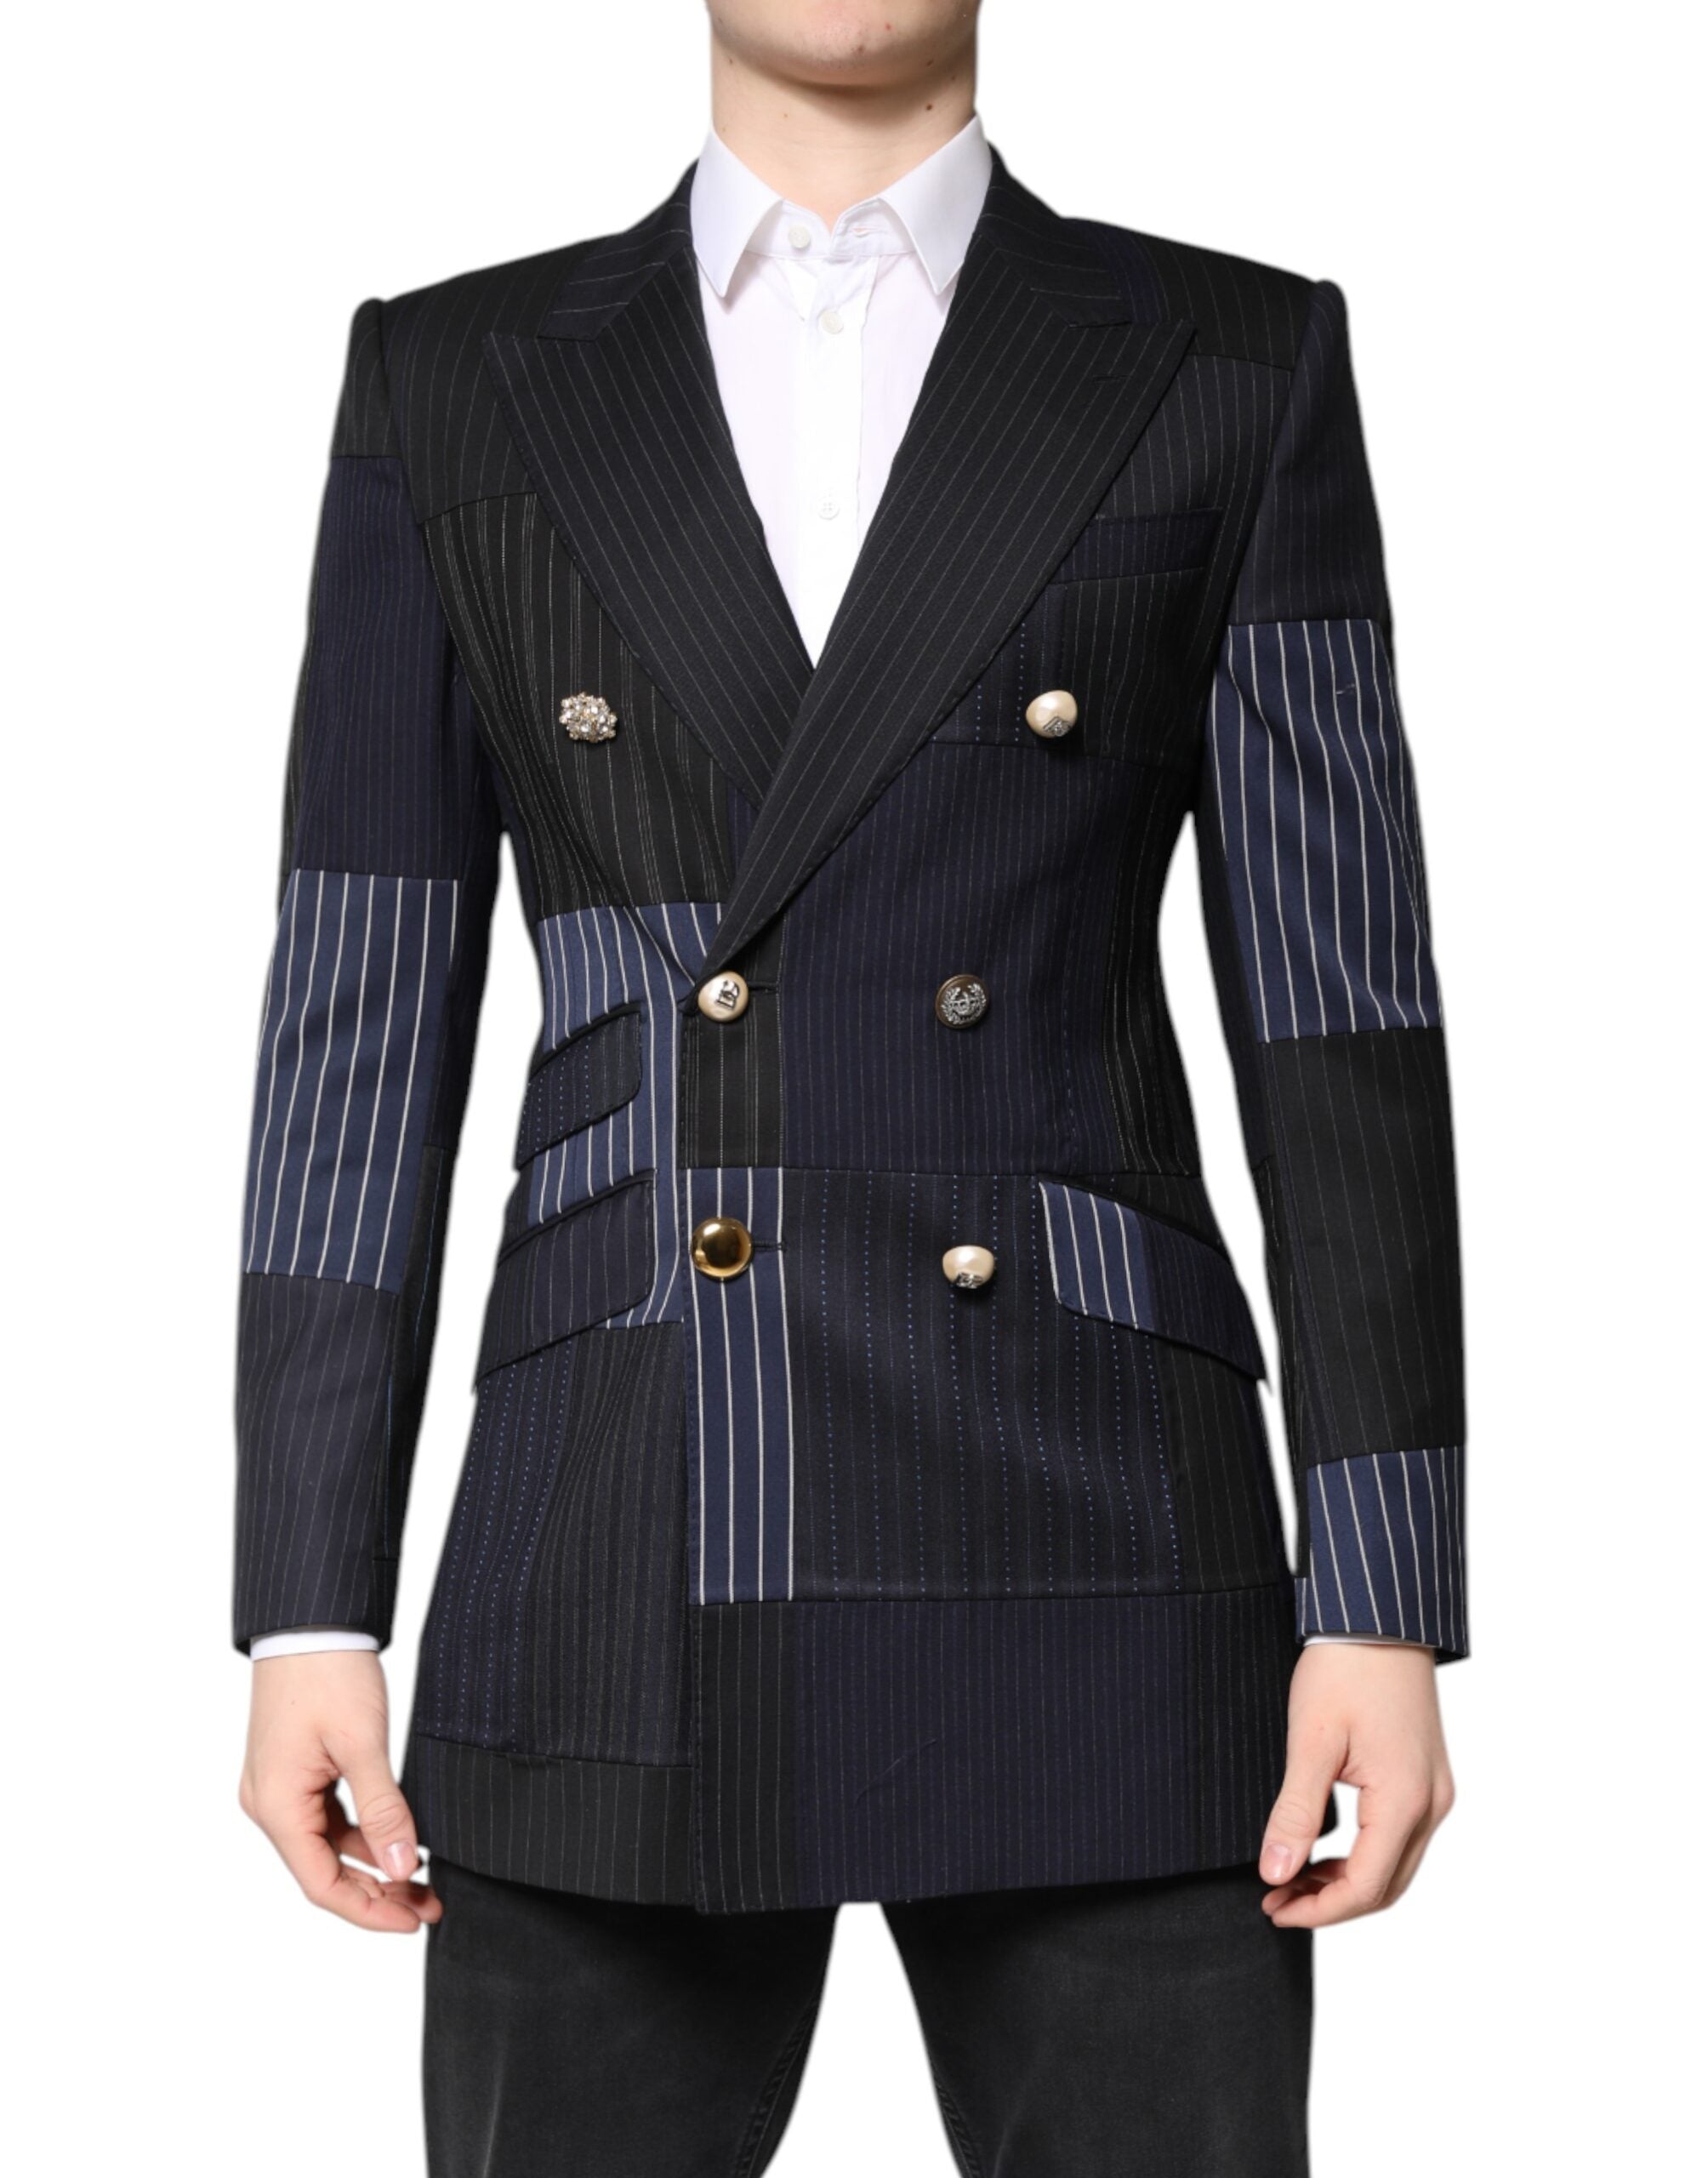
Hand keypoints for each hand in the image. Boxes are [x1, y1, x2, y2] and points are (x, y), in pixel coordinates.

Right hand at [239, 1649, 440, 1932]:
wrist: (310, 1618)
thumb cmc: (328, 1671)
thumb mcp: (363, 1744)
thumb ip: (384, 1809)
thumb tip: (402, 1867)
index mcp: (276, 1806)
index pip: (321, 1885)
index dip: (369, 1910)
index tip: (413, 1920)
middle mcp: (269, 1804)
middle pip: (324, 1870)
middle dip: (378, 1891)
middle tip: (430, 1903)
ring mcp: (280, 1787)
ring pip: (329, 1845)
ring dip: (374, 1863)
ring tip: (424, 1877)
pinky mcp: (295, 1770)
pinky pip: (329, 1817)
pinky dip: (363, 1832)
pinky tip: (399, 1837)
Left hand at [1259, 1643, 1453, 1928]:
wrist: (1379, 1619)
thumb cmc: (1346, 1669)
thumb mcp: (1311, 1741)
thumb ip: (1295, 1813)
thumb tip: (1274, 1873)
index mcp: (1406, 1800)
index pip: (1365, 1887)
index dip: (1318, 1911)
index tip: (1272, 1909)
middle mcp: (1432, 1805)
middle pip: (1385, 1887)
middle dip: (1330, 1904)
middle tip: (1276, 1901)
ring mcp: (1434, 1792)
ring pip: (1395, 1867)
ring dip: (1345, 1882)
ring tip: (1291, 1878)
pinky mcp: (1427, 1778)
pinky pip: (1399, 1838)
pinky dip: (1362, 1856)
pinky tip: (1323, 1850)